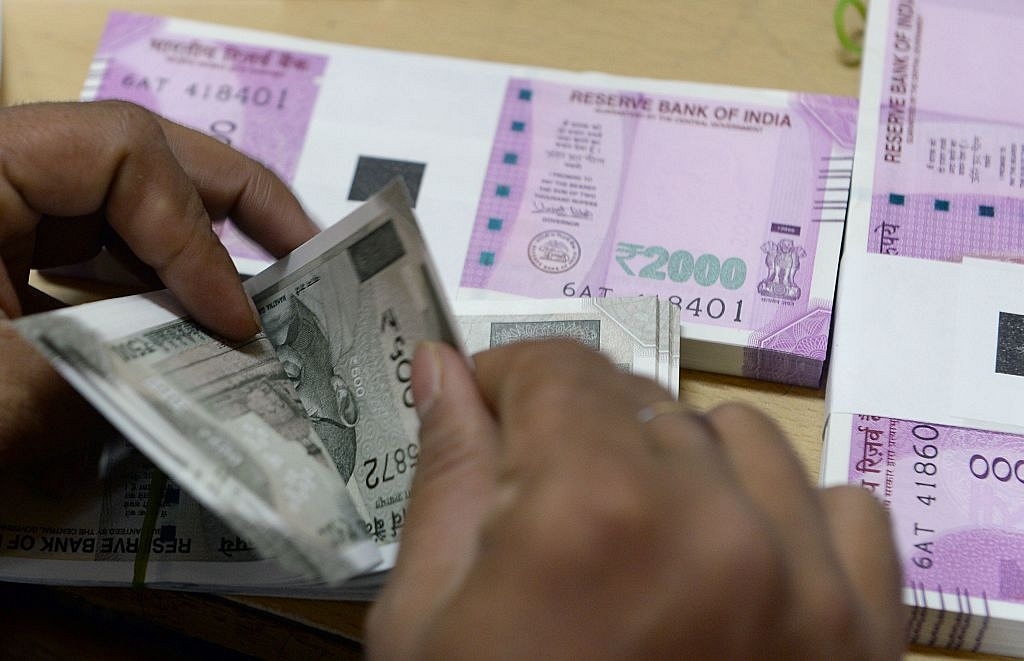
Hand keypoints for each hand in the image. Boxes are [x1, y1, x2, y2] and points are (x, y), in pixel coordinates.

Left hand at [0, 100, 318, 463]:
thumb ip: (104, 378)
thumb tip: (202, 374)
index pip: (123, 157)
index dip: (197, 236)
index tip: (239, 323)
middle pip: (134, 154)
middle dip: (229, 199)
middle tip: (307, 249)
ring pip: (115, 208)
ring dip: (192, 252)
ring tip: (262, 296)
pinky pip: (81, 261)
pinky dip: (139, 294)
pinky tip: (181, 336)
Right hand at [367, 340, 902, 659]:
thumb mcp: (430, 624)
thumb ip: (447, 475)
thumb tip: (443, 369)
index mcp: (592, 512)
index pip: (560, 368)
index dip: (511, 380)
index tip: (494, 411)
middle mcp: (717, 524)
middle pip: (644, 401)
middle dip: (585, 436)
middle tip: (555, 512)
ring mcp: (810, 581)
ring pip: (742, 439)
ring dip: (686, 467)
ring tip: (648, 544)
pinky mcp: (867, 635)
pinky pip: (843, 509)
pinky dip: (787, 517)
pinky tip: (738, 566)